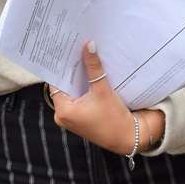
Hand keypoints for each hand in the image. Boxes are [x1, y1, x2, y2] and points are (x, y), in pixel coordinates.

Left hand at [49, 42, 163, 155]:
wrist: (128, 138)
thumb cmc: (114, 119)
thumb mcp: (103, 90)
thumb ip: (94, 67)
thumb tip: (88, 45)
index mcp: (63, 111)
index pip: (56, 82)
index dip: (61, 66)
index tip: (65, 50)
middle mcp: (63, 115)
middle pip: (64, 85)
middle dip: (71, 69)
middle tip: (75, 49)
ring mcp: (71, 117)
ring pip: (71, 90)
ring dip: (78, 77)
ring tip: (83, 58)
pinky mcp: (80, 117)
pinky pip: (78, 97)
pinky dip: (83, 86)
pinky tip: (90, 74)